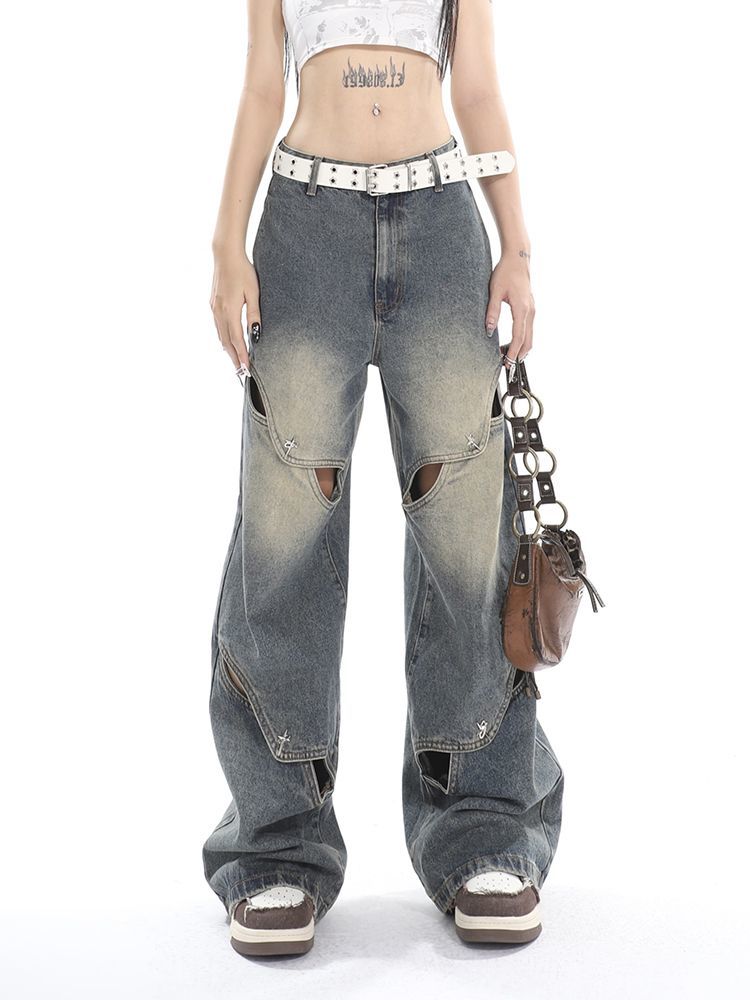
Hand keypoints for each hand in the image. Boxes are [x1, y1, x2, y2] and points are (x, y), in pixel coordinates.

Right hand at [209, 251, 260, 372]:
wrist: (225, 255)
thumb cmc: (243, 271)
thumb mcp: (253, 292)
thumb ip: (254, 314)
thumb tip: (256, 334)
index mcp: (230, 310)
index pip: (236, 339)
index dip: (242, 355)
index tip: (246, 369)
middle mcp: (219, 312)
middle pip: (226, 342)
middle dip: (234, 358)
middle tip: (241, 373)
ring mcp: (214, 308)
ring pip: (220, 336)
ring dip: (228, 350)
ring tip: (236, 362)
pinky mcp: (212, 304)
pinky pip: (218, 327)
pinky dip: (223, 338)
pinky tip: (227, 344)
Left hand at [485, 250, 534, 369]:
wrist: (518, 259)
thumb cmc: (505, 272)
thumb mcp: (494, 291)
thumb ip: (492, 312)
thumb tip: (488, 330)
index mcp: (522, 308)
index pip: (518, 337)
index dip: (513, 352)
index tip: (507, 363)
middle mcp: (530, 311)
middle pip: (528, 341)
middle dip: (518, 355)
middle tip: (507, 365)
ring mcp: (532, 310)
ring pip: (530, 336)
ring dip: (521, 348)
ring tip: (508, 357)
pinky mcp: (531, 309)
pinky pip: (529, 329)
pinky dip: (523, 340)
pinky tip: (513, 344)